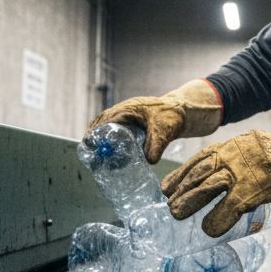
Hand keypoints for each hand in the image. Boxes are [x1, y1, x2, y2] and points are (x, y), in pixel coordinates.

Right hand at [88, 79, 221, 162]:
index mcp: (127, 110)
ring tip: (96, 156)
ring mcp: (125, 114)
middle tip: (90, 155)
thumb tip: (148, 161)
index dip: (94, 133)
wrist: (182, 110)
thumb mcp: (164, 133)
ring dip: (99, 138)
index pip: (104, 121)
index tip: (89, 146)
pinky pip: (113, 127)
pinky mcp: (129, 120)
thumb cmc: (172, 117)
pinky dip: (108, 137)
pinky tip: (109, 151)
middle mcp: (123, 110)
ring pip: (105, 125)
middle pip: (100, 123)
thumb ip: (156, 147)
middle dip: (93, 138)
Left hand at [161, 95, 270, 235]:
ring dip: (189, 203)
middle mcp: (226, 160)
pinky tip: (209, 230)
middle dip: (180, 191)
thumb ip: (234, 158)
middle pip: (196, 175)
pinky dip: (217, 220)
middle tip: (170, 206)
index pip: (196, 162)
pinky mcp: (248, 191)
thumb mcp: (246, 147)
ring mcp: (236, 175)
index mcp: (226, 149)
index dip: (179, 176)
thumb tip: (223, 172)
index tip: (167, 187)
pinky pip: (227, 209)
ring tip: (176, 215)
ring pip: (205, 189)